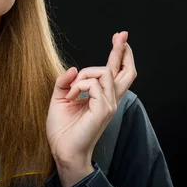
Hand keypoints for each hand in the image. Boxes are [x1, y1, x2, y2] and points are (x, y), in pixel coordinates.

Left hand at [46, 31, 136, 184]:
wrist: (62, 150)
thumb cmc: (62, 129)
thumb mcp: (60, 98)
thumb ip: (66, 82)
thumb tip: (74, 68)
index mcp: (101, 97)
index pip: (115, 72)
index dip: (119, 54)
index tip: (120, 37)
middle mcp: (109, 99)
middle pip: (126, 72)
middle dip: (123, 51)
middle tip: (121, 35)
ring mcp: (109, 104)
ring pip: (104, 72)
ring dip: (83, 75)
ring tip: (72, 91)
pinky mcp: (103, 109)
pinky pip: (93, 84)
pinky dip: (78, 85)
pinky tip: (72, 96)